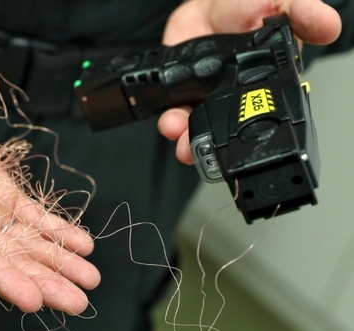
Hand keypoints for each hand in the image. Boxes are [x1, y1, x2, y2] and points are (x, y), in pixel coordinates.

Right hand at [0, 83, 99, 313]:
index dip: (1, 278)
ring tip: (89, 278)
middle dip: (43, 280)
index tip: (32, 299)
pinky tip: (81, 243)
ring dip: (58, 260)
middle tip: (76, 301)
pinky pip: (31, 214)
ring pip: (25, 241)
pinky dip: (56, 228)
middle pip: (8, 259)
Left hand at [157, 0, 341, 163]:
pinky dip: (168, 121)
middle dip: (211, 149)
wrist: (211, 3)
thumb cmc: (247, 8)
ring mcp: (204, 96)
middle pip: (224, 134)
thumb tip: (327, 25)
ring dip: (187, 141)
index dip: (251, 135)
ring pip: (196, 130)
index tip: (244, 145)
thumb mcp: (279, 5)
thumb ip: (301, 15)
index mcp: (262, 85)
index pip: (259, 117)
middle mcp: (232, 97)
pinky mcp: (179, 90)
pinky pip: (172, 112)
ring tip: (182, 140)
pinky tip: (169, 122)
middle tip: (200, 151)